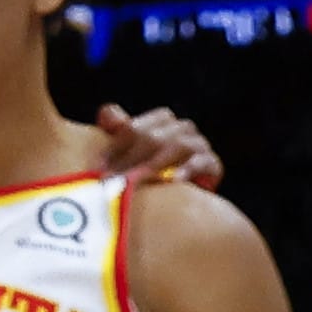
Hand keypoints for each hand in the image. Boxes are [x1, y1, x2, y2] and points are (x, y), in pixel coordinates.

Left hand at [94, 104, 222, 190]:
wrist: (182, 197)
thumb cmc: (147, 171)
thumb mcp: (128, 151)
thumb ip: (117, 130)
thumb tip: (107, 113)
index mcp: (159, 121)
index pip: (134, 127)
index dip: (115, 146)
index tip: (99, 167)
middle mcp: (181, 128)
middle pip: (154, 137)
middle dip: (130, 160)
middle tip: (113, 180)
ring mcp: (199, 144)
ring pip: (179, 145)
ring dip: (155, 164)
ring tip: (137, 180)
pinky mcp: (213, 163)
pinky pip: (204, 162)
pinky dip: (188, 169)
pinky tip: (174, 180)